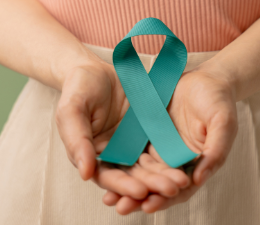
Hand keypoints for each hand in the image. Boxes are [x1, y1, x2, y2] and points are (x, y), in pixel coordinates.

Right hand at [55, 59, 187, 199]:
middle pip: (134, 176)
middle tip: (173, 189)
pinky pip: (162, 147)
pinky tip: (188, 162)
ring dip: (166, 175)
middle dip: (153, 185)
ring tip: (184, 181)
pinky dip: (173, 157)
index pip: (108, 177)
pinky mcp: (149, 133)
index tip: (140, 191)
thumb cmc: (79, 88)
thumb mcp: (71, 109)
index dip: (123, 186)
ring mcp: (133, 145)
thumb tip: (85, 174)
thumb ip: (76, 139)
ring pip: (151, 165)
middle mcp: (114, 155)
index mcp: (92, 156)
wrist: (97, 68)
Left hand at [102, 66, 238, 213]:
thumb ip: (216, 150)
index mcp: (196, 163)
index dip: (165, 198)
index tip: (149, 205)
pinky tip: (104, 168)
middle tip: (121, 208)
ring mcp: (159, 148)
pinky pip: (130, 150)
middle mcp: (175, 160)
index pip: (180, 188)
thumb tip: (199, 179)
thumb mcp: (224, 123)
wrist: (204, 76)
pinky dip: (119, 162)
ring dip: (125, 186)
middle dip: (139, 198)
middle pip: (156, 185)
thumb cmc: (218, 100)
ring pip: (140, 172)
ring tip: (108, 199)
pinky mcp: (145, 133)